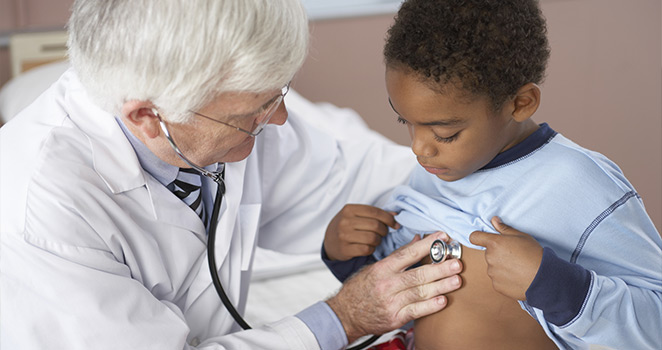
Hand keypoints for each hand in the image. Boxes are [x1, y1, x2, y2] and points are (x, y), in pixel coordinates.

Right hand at [323, 204, 399, 260]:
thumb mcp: (357, 215)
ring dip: (378, 240)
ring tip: (375, 240)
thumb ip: (375, 214)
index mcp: (349, 209)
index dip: (388, 218)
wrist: (330, 242)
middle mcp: (345, 221)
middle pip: (375, 225)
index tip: (395, 224)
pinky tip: (369, 247)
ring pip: (372, 238)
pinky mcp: (345, 249)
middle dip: (384, 230)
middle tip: (383, 233)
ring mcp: (344, 236)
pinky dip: (371, 249)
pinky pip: (367, 249)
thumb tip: (396, 215)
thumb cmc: (347, 226)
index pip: (375, 212)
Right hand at [326, 232, 462, 342]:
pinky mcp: (394, 318)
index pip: (407, 254)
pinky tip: (443, 301)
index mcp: (382, 269)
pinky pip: (415, 311)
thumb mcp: (375, 268)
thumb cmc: (361, 288)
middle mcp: (386, 285)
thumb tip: (418, 240)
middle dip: (439, 268)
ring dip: (440, 286)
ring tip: (457, 280)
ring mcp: (391, 302)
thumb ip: (398, 255)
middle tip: (456, 263)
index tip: (442, 237)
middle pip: (417, 274)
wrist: (345, 314)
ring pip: (419, 292)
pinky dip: (430, 306)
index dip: (426, 245)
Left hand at [469, 216, 542, 300]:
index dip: (478, 237)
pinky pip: (497, 279)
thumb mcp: (522, 236)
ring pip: (493, 267)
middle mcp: (490, 258)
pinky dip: (505, 279)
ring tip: (518, 268)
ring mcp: (492, 273)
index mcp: (494, 243)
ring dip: (501, 267)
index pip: (474, 237)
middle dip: (497, 253)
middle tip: (513, 256)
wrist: (543, 277)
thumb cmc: (534, 254)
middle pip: (488, 253)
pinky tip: (517, 277)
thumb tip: (494, 220)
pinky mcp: (496, 285)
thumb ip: (504, 228)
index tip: (483, 239)